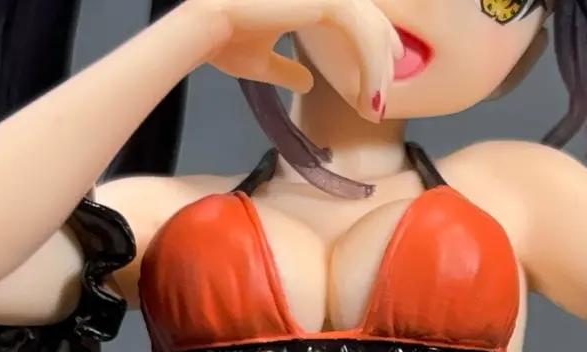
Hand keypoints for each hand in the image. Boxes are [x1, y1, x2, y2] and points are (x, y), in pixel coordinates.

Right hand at [197, 0, 402, 115]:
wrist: (204, 30)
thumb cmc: (223, 39)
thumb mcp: (261, 59)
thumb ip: (287, 68)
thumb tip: (307, 82)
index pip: (353, 15)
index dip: (371, 45)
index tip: (378, 81)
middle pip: (369, 19)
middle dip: (381, 61)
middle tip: (382, 99)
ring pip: (370, 28)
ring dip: (377, 70)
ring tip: (375, 105)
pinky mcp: (325, 0)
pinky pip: (362, 34)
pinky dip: (370, 67)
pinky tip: (368, 96)